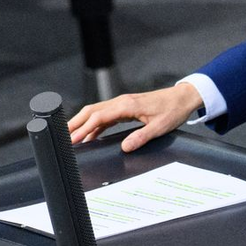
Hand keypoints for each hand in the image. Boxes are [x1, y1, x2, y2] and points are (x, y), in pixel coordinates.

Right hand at [67, 82, 202, 152]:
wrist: (182, 98)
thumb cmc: (172, 111)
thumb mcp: (160, 127)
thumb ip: (141, 137)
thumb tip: (125, 147)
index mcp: (126, 105)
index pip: (98, 116)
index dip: (84, 128)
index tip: (74, 139)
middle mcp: (120, 102)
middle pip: (91, 111)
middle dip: (76, 123)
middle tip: (63, 136)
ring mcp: (122, 104)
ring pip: (96, 112)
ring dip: (83, 123)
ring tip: (72, 136)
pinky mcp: (125, 107)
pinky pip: (105, 115)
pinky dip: (95, 124)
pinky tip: (91, 135)